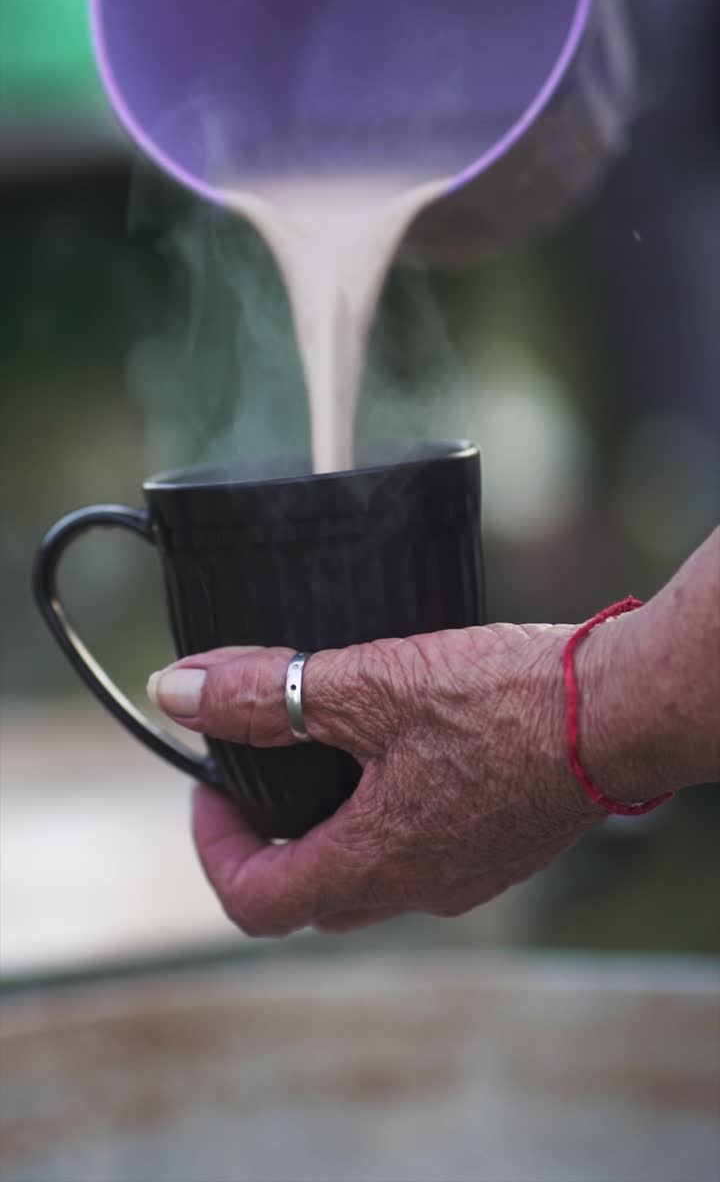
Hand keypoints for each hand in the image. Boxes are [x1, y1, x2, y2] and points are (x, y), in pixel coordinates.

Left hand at [148, 624, 609, 936]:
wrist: (621, 709)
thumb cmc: (505, 702)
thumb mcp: (369, 685)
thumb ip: (269, 693)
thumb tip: (178, 692)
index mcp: (374, 863)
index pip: (255, 900)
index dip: (212, 846)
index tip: (211, 783)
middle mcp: (418, 888)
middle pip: (308, 893)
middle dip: (265, 836)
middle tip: (256, 768)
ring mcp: (465, 874)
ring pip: (366, 874)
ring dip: (326, 825)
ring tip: (323, 749)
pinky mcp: (499, 846)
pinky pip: (419, 851)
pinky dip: (383, 814)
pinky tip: (400, 749)